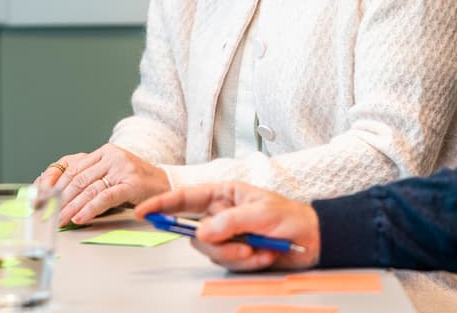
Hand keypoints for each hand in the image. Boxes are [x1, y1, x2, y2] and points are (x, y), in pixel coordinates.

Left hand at [38, 144, 171, 225]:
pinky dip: (90, 209)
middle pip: (78, 179)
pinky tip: (80, 218)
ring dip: (72, 207)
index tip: (44, 198)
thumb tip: (62, 193)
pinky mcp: (131, 183)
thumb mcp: (112, 172)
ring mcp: (122, 168)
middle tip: (50, 214)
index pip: (73, 167)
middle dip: (61, 199)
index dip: (56, 184)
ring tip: (61, 220)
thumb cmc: (136, 181)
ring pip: (89, 189)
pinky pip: (105, 197)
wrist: (166, 184)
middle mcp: (112, 156)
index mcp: (105, 151)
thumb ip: (91, 176)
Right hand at [135, 182, 320, 271]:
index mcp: (224, 194)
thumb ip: (230, 222)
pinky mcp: (236, 252)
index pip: (186, 198)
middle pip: (197, 234)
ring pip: (212, 252)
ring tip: (260, 249)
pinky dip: (247, 262)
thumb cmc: (291, 217)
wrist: (313, 241)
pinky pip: (228, 263)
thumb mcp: (261, 214)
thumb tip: (202, 233)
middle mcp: (222, 213)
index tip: (143, 211)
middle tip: (242, 246)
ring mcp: (228, 234)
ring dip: (237, 255)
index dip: (163, 204)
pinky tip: (265, 254)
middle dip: (218, 244)